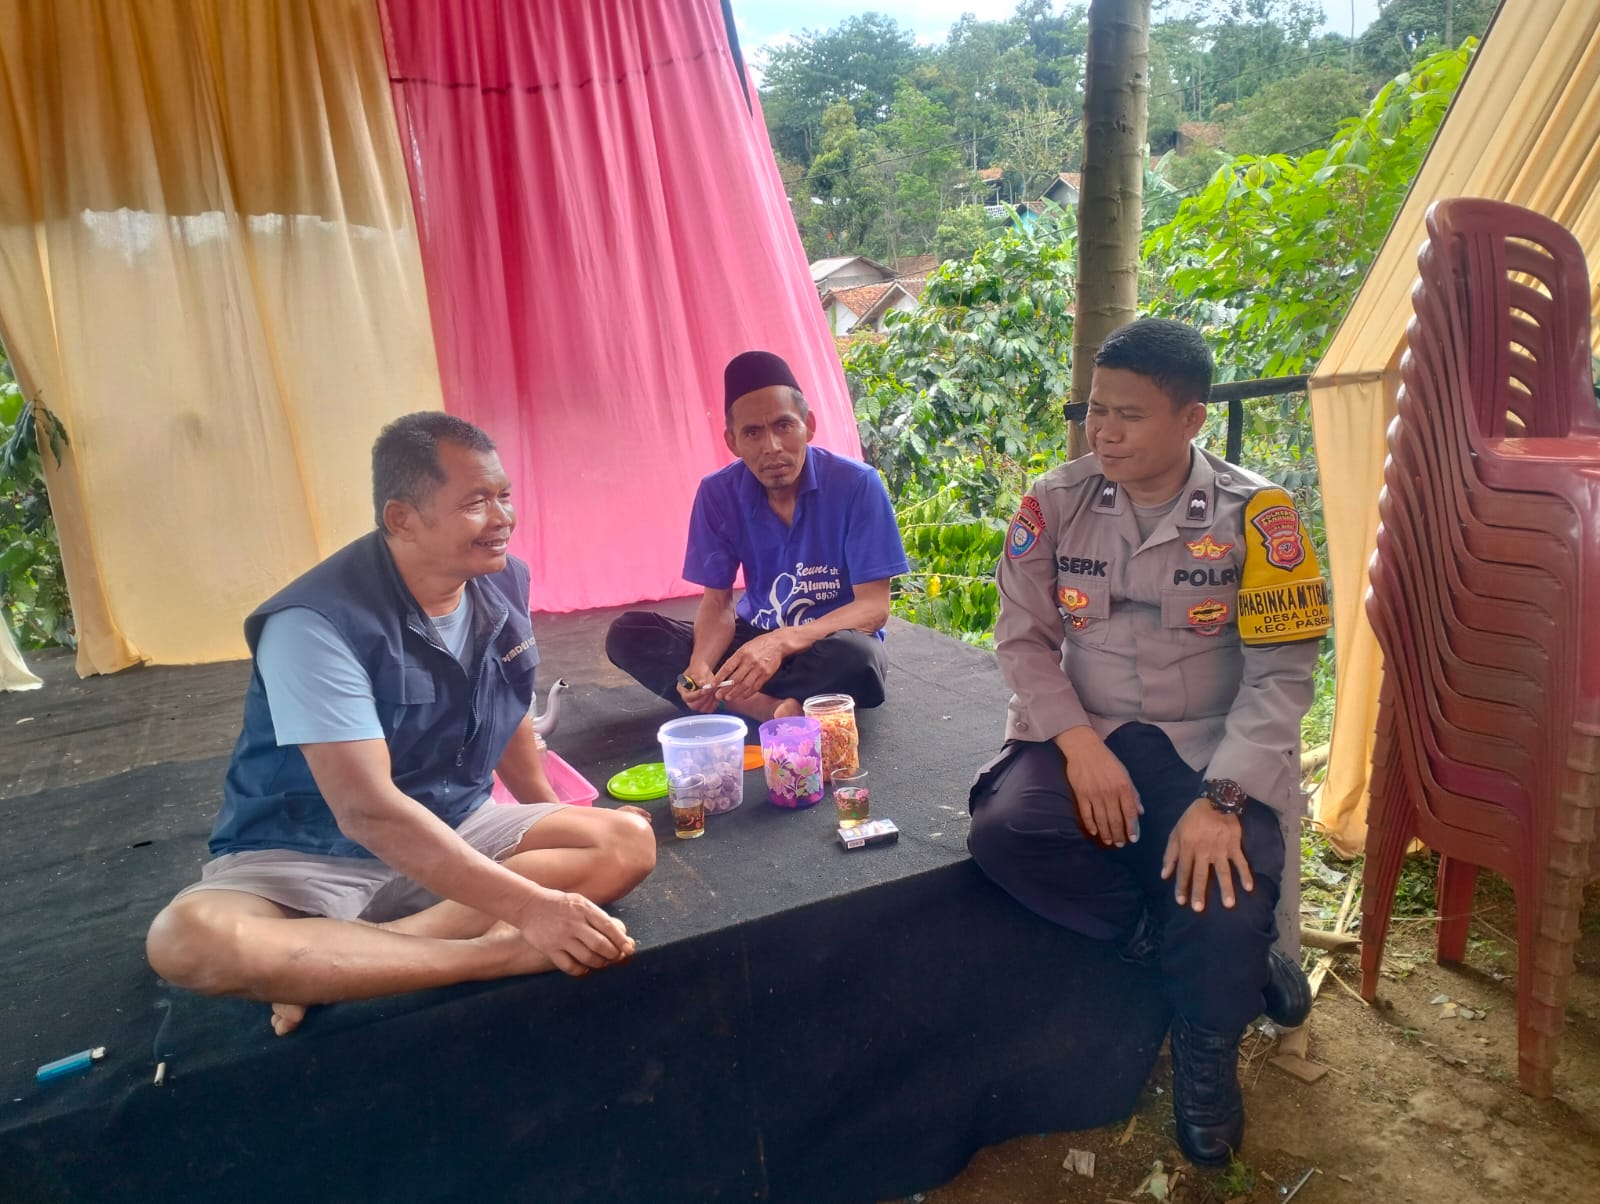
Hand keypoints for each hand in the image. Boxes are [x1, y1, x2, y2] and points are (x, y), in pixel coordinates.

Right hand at [514, 887, 635, 975]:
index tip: (628, 949)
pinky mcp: (549, 949)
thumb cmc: (559, 904)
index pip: (608, 926)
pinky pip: (569, 966)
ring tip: (601, 962)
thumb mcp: (580, 902)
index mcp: (583, 909)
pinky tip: (584, 968)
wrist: (529, 905)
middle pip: (600, 945)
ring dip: (599, 963)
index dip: (621, 940)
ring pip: (587, 958)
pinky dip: (580, 971)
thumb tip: (620, 934)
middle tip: (615, 957)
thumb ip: (597, 916)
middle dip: (612, 954)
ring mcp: (561, 937)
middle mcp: (573, 923)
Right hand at [676, 660, 720, 712]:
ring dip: (711, 701)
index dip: (697, 695)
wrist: (704, 671)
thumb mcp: (698, 671)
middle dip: (705, 699)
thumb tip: (703, 684)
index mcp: (682, 688)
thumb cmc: (699, 669)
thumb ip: (700, 678)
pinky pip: (709, 709)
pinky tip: (717, 695)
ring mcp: (695, 702)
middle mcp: (687, 698)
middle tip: (712, 691)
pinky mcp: (703, 704)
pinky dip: (714, 703)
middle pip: (694, 705)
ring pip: (702, 708)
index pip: (687, 697)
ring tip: (715, 691)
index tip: (707, 689)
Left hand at [714, 631, 791, 702]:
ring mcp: (759, 669)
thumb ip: (736, 659)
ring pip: (745, 685)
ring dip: (735, 693)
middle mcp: (750, 661)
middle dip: (725, 689)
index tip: (712, 685)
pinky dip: (748, 693)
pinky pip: (756, 687)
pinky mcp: (767, 674)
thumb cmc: (759, 644)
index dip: (719, 678)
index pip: (727, 668)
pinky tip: (742, 696)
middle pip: (735, 679)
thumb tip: (725, 673)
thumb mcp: (745, 647)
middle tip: (718, 696)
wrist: (778, 643)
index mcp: (742, 653)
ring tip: (728, 698)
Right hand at [1058, 727, 1141, 846]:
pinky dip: (1090, 825)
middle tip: (1120, 844)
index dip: (1132, 827)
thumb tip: (1140, 811)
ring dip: (1106, 833)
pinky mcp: (1081, 795)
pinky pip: (1086, 814)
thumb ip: (1133, 793)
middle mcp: (1110, 793)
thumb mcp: (1125, 774)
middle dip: (1119, 834)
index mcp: (1123, 787)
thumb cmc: (1107, 761)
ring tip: (1109, 842)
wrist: (1084, 749)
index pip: (1130, 812)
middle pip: (1115, 819)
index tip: (1133, 838)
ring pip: (1101, 820)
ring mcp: (1094, 795)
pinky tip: (1094, 832)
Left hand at [1161, 799, 1254, 911]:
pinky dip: (1246, 874)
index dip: (1181, 886)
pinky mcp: (1234, 846)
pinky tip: (1249, 887)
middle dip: (1200, 892)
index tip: (1181, 901)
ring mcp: (1220, 849)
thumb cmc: (1192, 819)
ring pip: (1222, 871)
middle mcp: (1203, 851)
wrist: (1215, 801)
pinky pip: (1240, 862)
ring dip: (1226, 888)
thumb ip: (1170, 854)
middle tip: (1199, 909)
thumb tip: (1164, 875)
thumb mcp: (1176, 833)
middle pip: (1201, 874)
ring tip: (1229, 904)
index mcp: (1187, 847)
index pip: (1183, 870)